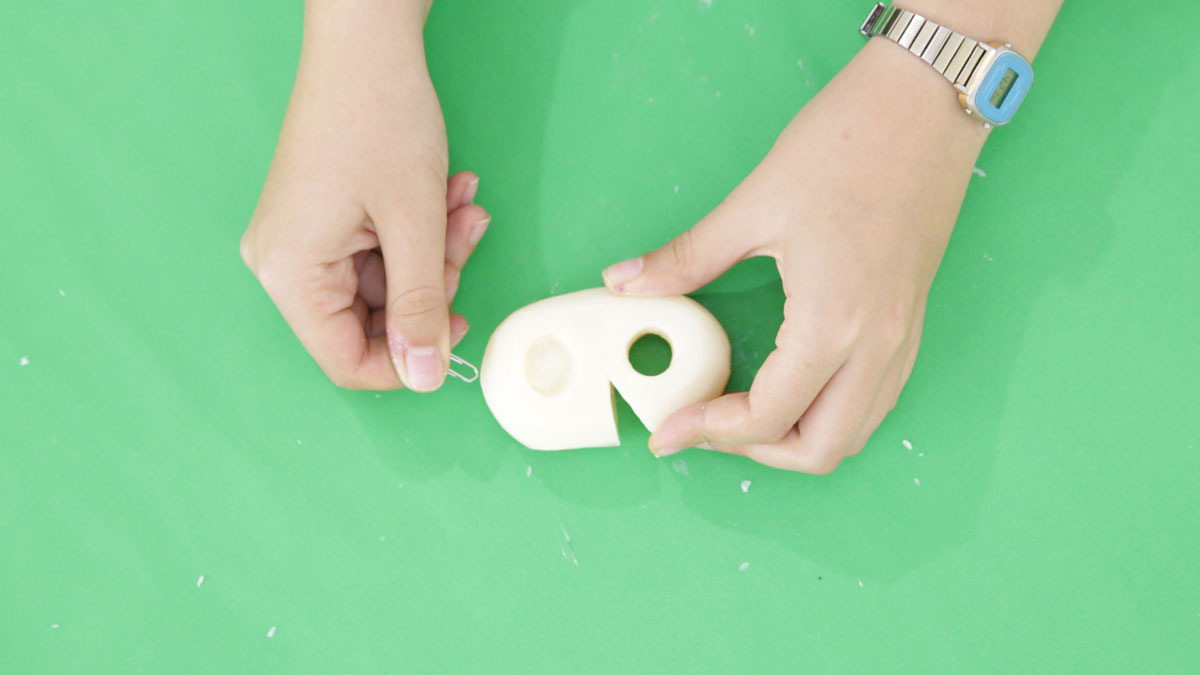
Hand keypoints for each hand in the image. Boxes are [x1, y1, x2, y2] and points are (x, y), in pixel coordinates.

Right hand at [241, 2, 488, 390]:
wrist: (367, 43)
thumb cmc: (379, 119)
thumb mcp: (415, 225)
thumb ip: (422, 306)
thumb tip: (425, 376)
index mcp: (290, 274)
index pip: (346, 360)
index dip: (406, 361)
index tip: (453, 335)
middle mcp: (285, 262)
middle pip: (369, 320)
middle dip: (430, 287)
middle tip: (463, 245)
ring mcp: (305, 238)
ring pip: (385, 282)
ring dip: (435, 252)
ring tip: (462, 208)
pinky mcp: (325, 218)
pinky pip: (380, 250)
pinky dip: (420, 230)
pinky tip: (449, 195)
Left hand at [602, 40, 988, 472]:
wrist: (927, 101)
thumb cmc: (850, 143)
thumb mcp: (754, 205)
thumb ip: (687, 258)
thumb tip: (626, 282)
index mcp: (834, 322)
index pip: (766, 418)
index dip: (707, 434)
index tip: (668, 431)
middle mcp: (877, 343)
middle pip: (819, 451)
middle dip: (754, 454)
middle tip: (703, 428)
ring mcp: (903, 336)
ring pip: (854, 432)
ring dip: (796, 440)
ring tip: (741, 413)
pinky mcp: (912, 320)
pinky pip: (875, 398)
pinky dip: (830, 413)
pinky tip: (790, 384)